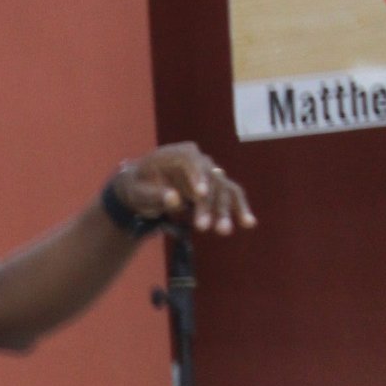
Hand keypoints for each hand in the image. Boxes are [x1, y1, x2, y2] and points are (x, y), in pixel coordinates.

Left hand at [112, 144, 256, 235]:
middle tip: (203, 226)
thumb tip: (174, 199)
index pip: (192, 161)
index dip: (197, 176)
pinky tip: (249, 223)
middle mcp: (199, 161)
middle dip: (208, 204)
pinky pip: (230, 197)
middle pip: (210, 179)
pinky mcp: (215, 189)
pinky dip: (239, 209)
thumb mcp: (137, 192)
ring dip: (224, 211)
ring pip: (223, 190)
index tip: (200, 194)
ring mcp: (209, 175)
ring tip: (222, 231)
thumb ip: (154, 196)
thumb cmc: (137, 187)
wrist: (142, 188)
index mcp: (178, 154)